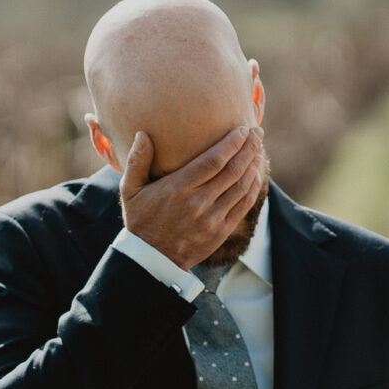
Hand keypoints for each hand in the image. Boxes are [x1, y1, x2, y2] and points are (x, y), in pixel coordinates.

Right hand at [114, 124, 264, 271]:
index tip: (242, 129)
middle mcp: (198, 202)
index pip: (213, 160)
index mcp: (178, 188)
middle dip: (249, 148)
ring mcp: (212, 218)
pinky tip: (256, 174)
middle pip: (233, 170)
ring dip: (254, 165)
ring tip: (258, 149)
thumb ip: (136, 161)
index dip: (232, 143)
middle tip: (257, 132)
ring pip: (241, 187)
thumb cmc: (140, 219)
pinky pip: (243, 205)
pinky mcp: (220, 231)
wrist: (151, 259)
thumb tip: (142, 134)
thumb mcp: (130, 190)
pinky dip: (253, 187)